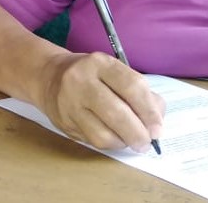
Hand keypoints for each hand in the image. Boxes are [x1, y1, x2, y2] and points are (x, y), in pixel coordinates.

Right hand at [38, 51, 164, 151]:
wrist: (50, 77)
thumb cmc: (92, 75)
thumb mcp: (115, 72)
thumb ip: (140, 92)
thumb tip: (156, 121)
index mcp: (100, 63)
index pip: (132, 86)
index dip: (149, 111)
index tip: (158, 128)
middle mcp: (81, 81)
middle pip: (117, 113)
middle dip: (138, 133)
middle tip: (147, 142)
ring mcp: (69, 103)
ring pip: (103, 134)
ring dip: (124, 142)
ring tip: (130, 140)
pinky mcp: (64, 123)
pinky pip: (93, 141)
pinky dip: (110, 144)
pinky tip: (114, 137)